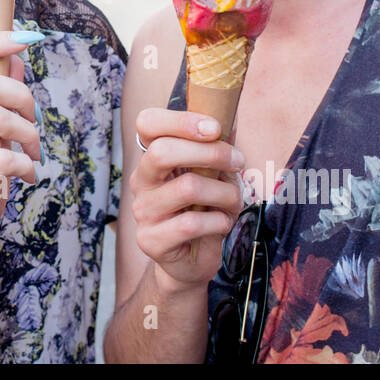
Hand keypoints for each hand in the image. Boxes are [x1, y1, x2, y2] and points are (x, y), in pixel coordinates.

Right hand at [131, 107, 243, 291]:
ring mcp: (143, 211)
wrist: (190, 261)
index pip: (147, 123)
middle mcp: (141, 180)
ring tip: (234, 201)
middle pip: (163, 151)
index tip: (214, 127)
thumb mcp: (213, 174)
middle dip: (211, 152)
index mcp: (152, 157)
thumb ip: (217, 147)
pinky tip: (222, 224)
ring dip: (225, 193)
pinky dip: (219, 221)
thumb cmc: (203, 210)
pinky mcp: (151, 240)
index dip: (180, 120)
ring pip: (187, 187)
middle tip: (238, 161)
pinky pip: (192, 223)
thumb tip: (231, 117)